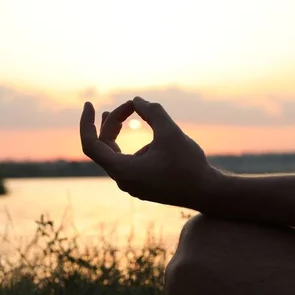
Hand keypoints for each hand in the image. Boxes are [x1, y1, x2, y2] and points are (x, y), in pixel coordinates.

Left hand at [80, 96, 221, 209]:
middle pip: (104, 147)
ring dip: (116, 133)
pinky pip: (126, 163)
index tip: (89, 104)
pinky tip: (137, 134)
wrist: (208, 193)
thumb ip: (152, 112)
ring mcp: (132, 184)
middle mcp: (123, 180)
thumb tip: (137, 100)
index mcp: (123, 170)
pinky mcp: (142, 185)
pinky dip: (127, 145)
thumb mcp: (170, 132)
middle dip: (112, 123)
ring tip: (120, 112)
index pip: (91, 145)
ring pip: (114, 155)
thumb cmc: (189, 166)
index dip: (86, 123)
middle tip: (129, 105)